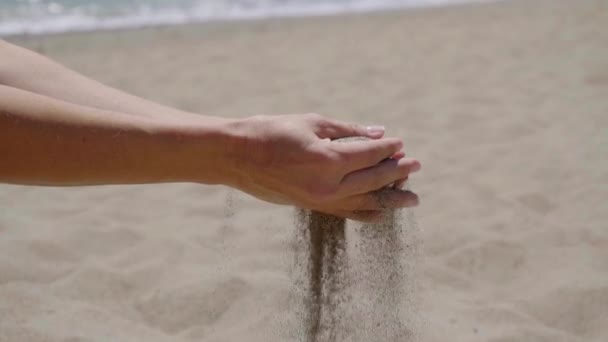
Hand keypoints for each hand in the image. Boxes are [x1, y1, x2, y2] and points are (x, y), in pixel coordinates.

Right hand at [226, 113, 420, 221]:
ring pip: (365, 202)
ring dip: (390, 199)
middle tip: (417, 166)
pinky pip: (348, 213)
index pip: (370, 155)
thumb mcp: (312, 123)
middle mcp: (328, 185)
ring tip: (412, 199)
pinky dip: (367, 213)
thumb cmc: (272, 132)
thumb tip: (379, 132)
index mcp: (328, 160)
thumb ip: (348, 130)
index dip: (388, 149)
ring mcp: (321, 200)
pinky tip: (382, 213)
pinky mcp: (313, 206)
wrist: (238, 157)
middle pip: (373, 180)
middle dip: (398, 172)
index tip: (401, 144)